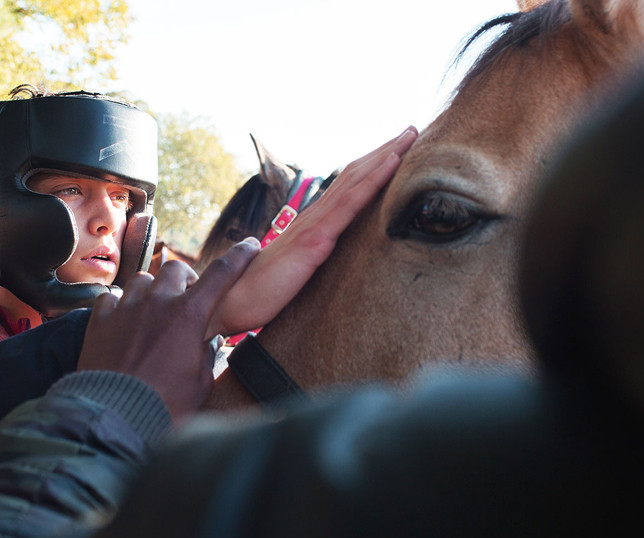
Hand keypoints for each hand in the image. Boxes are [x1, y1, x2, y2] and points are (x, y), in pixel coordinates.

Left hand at [78, 239, 259, 423]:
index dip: (239, 256)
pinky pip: (111, 297)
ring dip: (152, 290)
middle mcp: (157, 303)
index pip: (222, 274)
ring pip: (142, 279)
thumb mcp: (200, 384)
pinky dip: (120, 305)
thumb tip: (208, 341)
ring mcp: (125, 309)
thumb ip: (207, 355)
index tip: (251, 245)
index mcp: (189, 315)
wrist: (113, 418)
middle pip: (176, 269)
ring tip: (153, 311)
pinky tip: (123, 322)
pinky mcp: (99, 321)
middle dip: (185, 280)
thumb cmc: (164, 406)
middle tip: (187, 300)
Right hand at [206, 126, 417, 337]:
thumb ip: (308, 255)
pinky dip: (374, 180)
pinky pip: (350, 204)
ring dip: (386, 155)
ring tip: (410, 135)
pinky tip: (393, 162)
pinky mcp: (315, 240)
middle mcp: (313, 216)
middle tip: (412, 130)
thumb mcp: (293, 269)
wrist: (232, 301)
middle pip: (354, 174)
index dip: (370, 167)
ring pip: (356, 181)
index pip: (346, 187)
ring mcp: (314, 224)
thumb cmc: (258, 291)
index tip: (396, 149)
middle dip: (384, 151)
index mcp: (311, 223)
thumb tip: (319, 253)